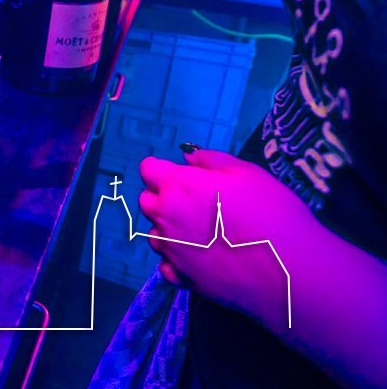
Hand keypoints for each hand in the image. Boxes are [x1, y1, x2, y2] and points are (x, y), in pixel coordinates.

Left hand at [138, 149, 316, 333]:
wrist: (289, 268)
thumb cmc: (271, 212)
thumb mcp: (246, 172)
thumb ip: (210, 160)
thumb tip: (188, 157)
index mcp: (178, 186)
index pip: (148, 169)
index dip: (163, 169)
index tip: (182, 174)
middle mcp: (166, 218)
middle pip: (147, 202)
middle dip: (162, 197)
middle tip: (194, 201)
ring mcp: (172, 250)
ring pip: (154, 235)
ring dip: (168, 230)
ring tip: (199, 231)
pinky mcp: (183, 279)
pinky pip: (167, 266)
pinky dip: (177, 261)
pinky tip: (199, 258)